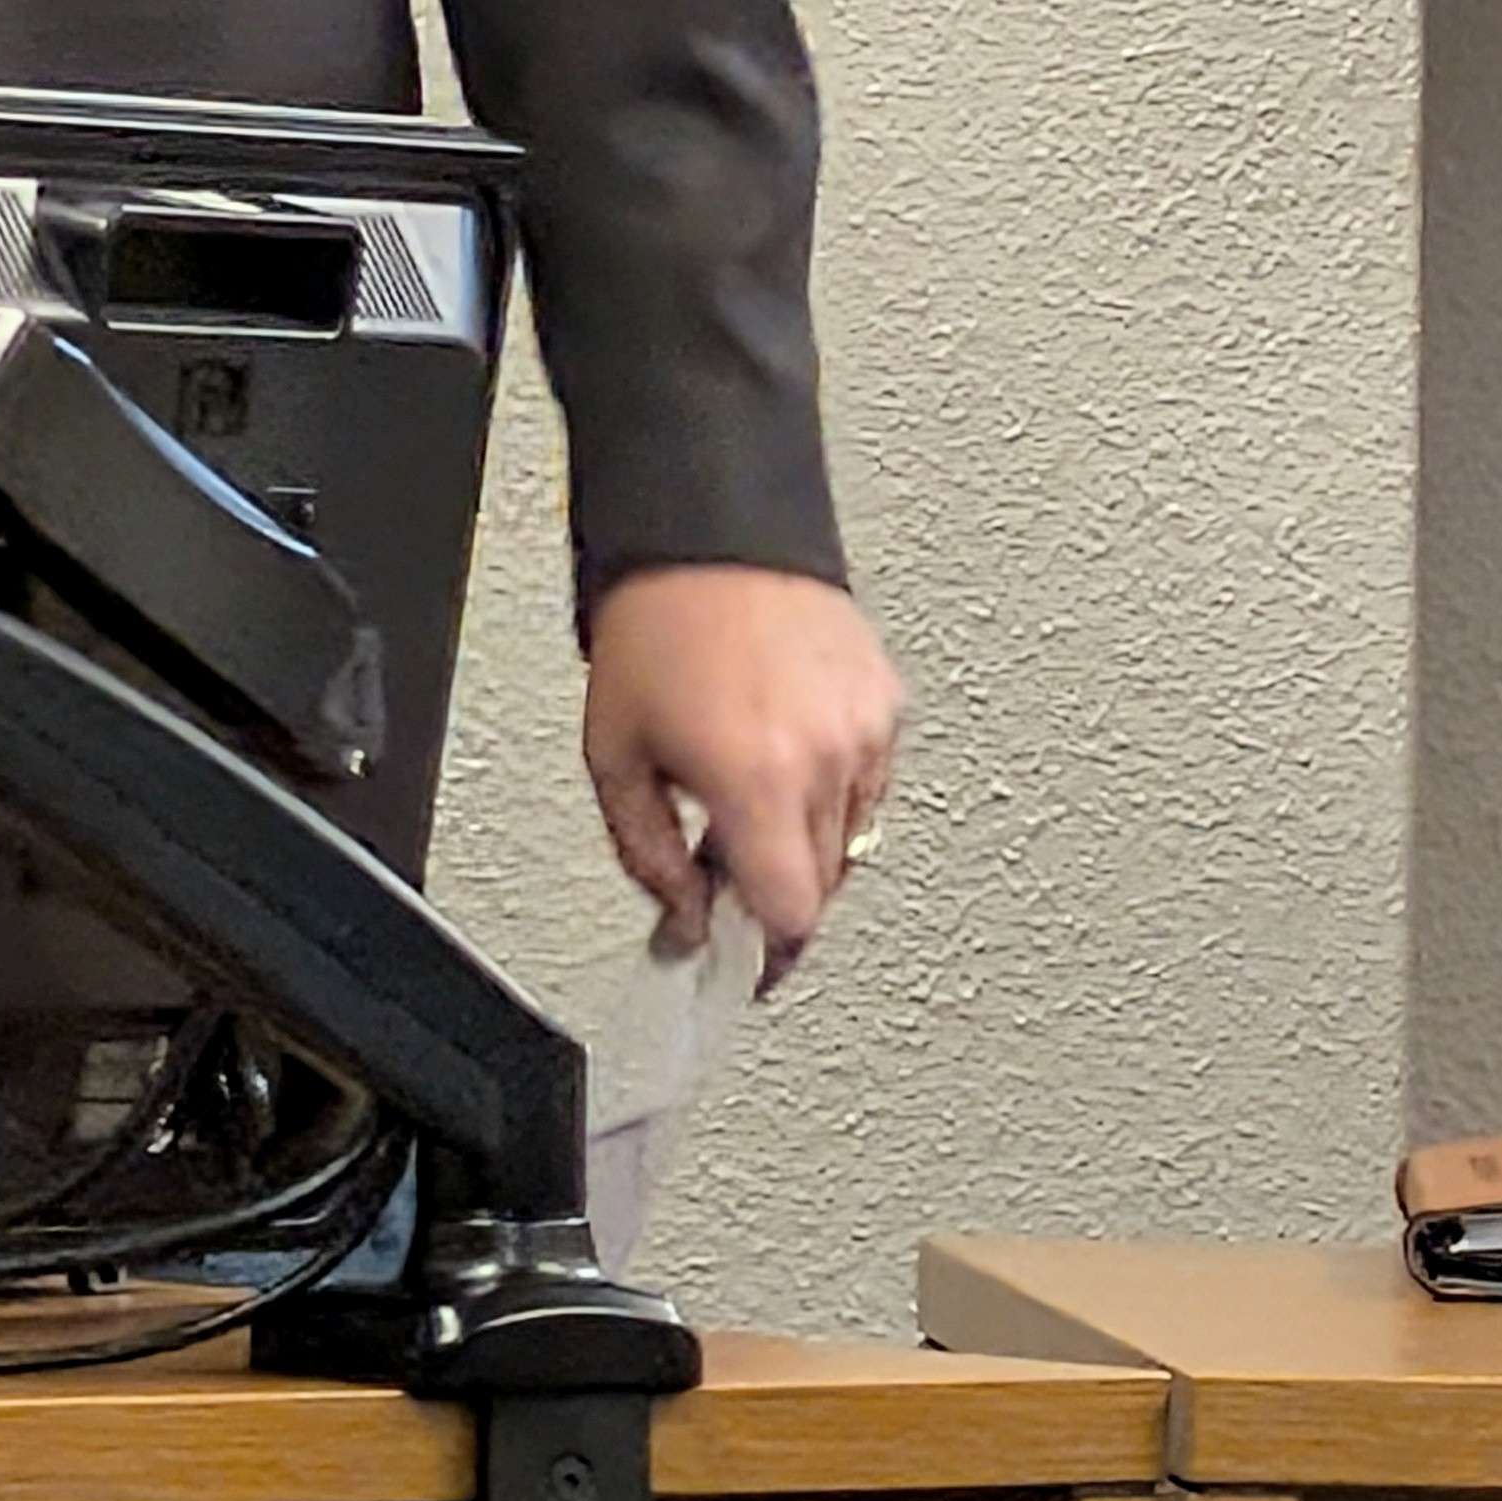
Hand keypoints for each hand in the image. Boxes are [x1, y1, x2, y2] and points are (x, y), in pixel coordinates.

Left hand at [577, 563, 899, 984]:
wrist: (711, 532)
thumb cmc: (659, 627)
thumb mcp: (615, 756)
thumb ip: (649, 856)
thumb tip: (683, 917)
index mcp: (758, 776)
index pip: (792, 914)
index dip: (766, 954)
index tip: (746, 968)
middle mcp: (826, 756)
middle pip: (822, 886)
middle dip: (773, 898)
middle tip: (723, 879)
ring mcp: (865, 727)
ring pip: (850, 840)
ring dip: (802, 845)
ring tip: (748, 799)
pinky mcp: (886, 701)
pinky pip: (867, 784)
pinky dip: (829, 793)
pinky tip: (784, 756)